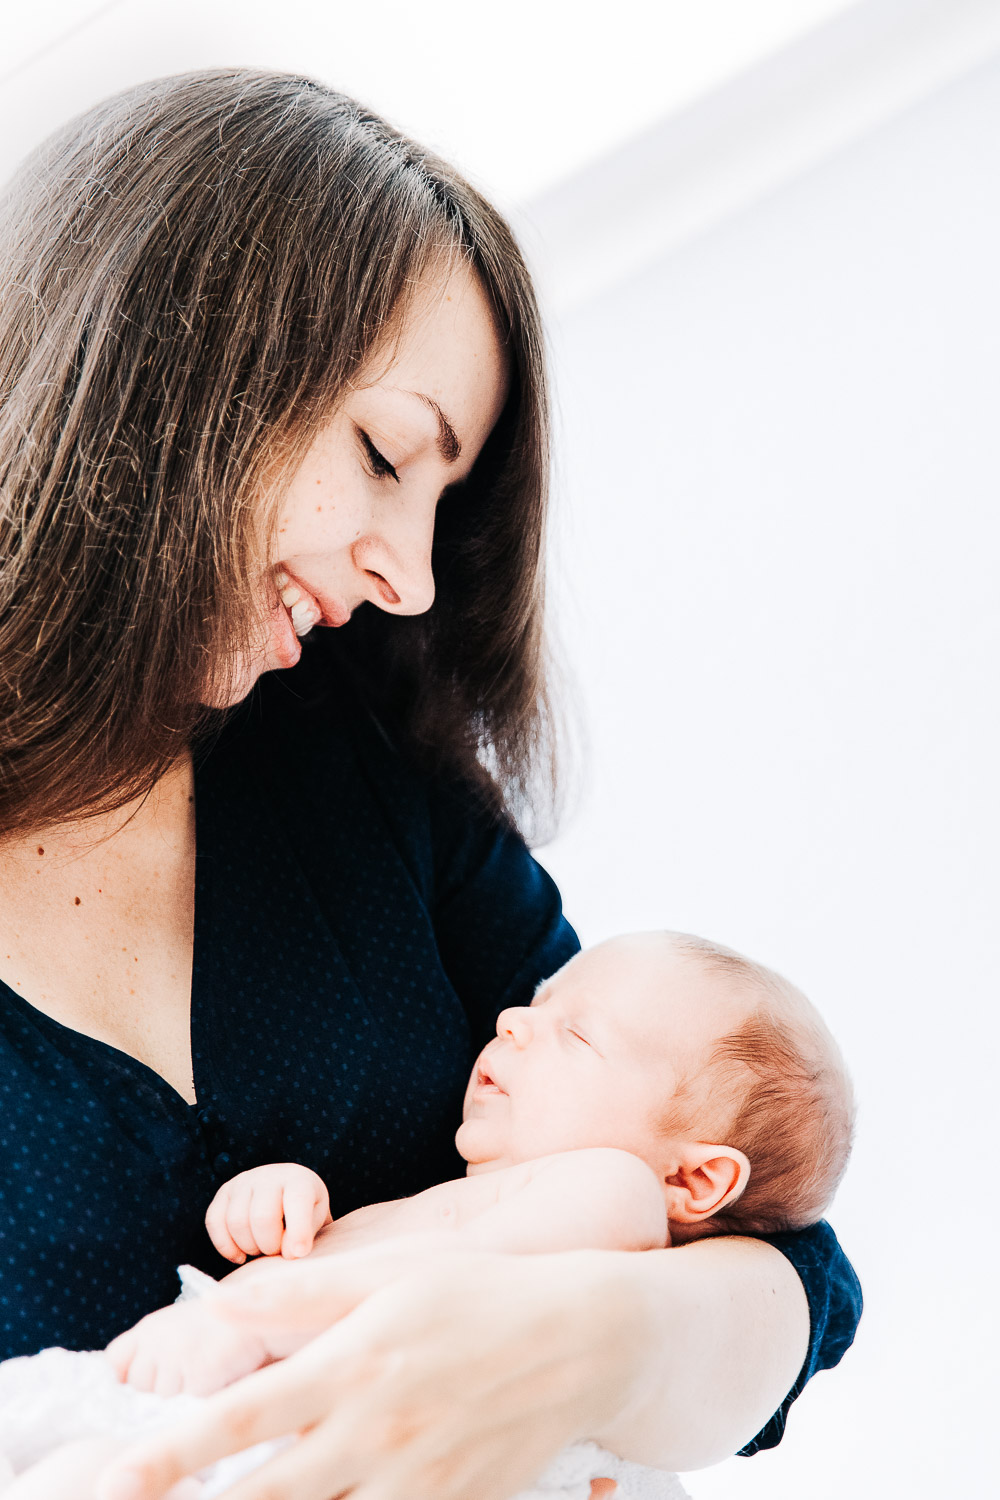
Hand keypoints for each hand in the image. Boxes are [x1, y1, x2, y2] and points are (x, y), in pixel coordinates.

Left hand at [94, 1250, 650, 1499]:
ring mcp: (414, 1482)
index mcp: (352, 1364)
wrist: (583, 1340)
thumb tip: (222, 1303)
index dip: (172, 1455)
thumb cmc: (481, 1295)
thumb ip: (305, 1296)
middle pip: (266, 1499)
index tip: (117, 1480)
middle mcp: (374, 1431)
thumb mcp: (394, 1274)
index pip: (242, 1417)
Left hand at [104, 1298, 269, 1397]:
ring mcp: (175, 1357)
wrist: (262, 1311)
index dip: (119, 1379)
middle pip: (137, 1388)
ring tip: (207, 1373)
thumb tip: (126, 1391)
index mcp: (149, 1328)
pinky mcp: (197, 1377)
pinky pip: (189, 1408)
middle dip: (157, 1391)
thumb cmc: (220, 1327)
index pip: (113, 1361)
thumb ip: (151, 1353)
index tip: (133, 1390)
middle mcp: (156, 1340)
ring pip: (162, 1401)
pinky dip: (204, 1400)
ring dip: (181, 1399)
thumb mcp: (177, 1330)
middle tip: (188, 1374)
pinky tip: (220, 1378)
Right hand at [206, 1163, 331, 1262]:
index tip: (300, 1253)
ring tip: (262, 1249)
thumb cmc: (304, 1211)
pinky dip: (225, 1246)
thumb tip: (288, 1253)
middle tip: (277, 1251)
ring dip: (249, 1247)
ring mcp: (243, 1181)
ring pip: (236, 1222)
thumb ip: (305, 1236)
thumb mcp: (315, 1221)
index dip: (299, 1230)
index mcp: (299, 1180)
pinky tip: (240, 1256)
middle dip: (270, 1245)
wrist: (286, 1191)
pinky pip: (214, 1221)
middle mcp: (269, 1175)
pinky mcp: (224, 1192)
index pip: (297, 1201)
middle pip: (262, 1218)